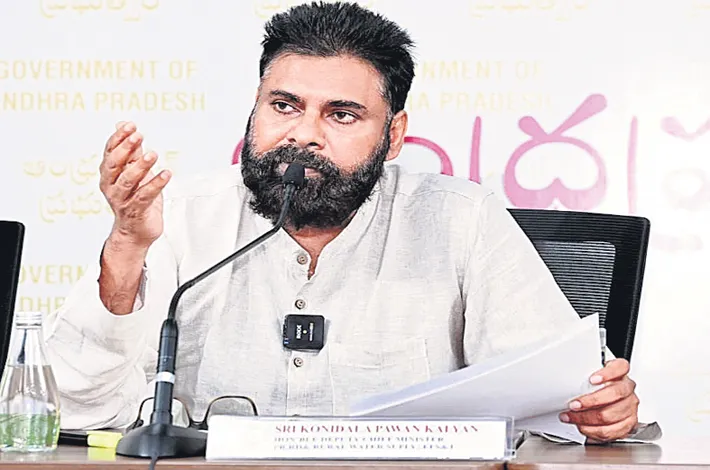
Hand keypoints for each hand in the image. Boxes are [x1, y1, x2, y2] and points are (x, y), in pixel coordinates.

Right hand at [99, 121, 170, 248]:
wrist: (135, 232)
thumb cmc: (135, 198)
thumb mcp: (134, 171)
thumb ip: (130, 150)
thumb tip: (123, 124)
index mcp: (109, 174)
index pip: (110, 152)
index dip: (119, 138)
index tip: (131, 126)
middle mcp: (111, 186)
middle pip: (115, 164)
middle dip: (126, 149)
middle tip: (139, 136)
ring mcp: (121, 199)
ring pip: (128, 180)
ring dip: (140, 166)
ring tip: (153, 154)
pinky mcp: (136, 211)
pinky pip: (145, 196)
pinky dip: (156, 184)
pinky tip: (167, 173)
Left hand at [560, 358, 638, 442]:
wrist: (610, 400)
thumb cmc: (597, 386)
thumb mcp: (590, 375)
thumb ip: (583, 376)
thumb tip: (564, 381)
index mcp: (620, 372)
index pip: (620, 367)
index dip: (607, 374)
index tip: (591, 379)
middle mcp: (627, 388)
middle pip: (615, 393)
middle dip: (591, 401)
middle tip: (573, 405)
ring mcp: (630, 406)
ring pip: (611, 415)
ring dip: (587, 418)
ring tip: (572, 417)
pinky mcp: (629, 423)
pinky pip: (612, 430)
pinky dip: (593, 431)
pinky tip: (582, 427)